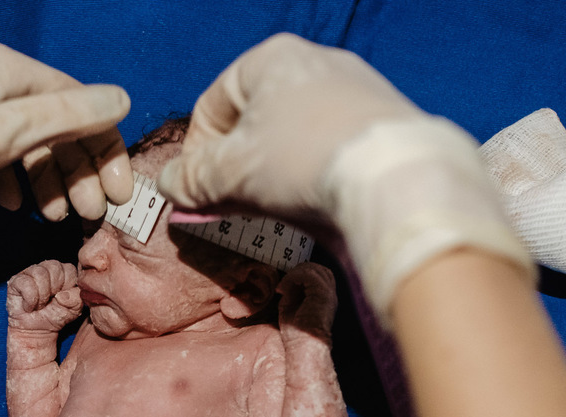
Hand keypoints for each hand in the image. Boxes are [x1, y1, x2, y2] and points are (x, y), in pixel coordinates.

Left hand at [0, 44, 133, 233]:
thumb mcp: (0, 136)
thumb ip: (63, 117)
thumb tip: (120, 99)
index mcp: (12, 73)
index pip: (83, 106)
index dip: (107, 150)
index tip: (119, 194)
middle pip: (58, 123)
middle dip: (79, 171)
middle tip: (89, 215)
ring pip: (28, 139)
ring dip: (48, 178)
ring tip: (52, 216)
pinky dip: (12, 176)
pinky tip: (11, 204)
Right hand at [7, 260, 82, 332]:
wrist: (36, 330)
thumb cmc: (55, 316)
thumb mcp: (73, 310)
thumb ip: (76, 299)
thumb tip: (63, 295)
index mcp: (63, 272)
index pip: (69, 269)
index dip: (68, 286)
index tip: (62, 299)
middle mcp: (46, 269)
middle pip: (55, 267)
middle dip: (54, 289)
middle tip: (50, 302)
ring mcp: (30, 272)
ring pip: (40, 273)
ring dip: (42, 295)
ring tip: (40, 305)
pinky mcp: (16, 281)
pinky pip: (26, 283)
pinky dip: (30, 299)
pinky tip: (29, 306)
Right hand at [157, 33, 531, 321]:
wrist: (395, 180)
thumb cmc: (303, 161)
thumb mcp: (232, 173)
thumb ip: (192, 179)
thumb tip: (170, 185)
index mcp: (272, 58)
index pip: (212, 104)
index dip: (195, 152)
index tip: (195, 191)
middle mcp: (317, 62)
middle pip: (255, 120)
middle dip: (236, 166)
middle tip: (229, 205)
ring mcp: (356, 91)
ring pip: (294, 136)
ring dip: (273, 174)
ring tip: (272, 209)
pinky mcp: (383, 124)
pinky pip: (331, 148)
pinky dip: (313, 175)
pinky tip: (314, 204)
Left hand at [277, 262, 336, 345]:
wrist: (303, 345)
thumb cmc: (296, 332)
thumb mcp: (290, 306)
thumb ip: (290, 292)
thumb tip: (285, 283)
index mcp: (323, 296)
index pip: (317, 273)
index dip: (300, 274)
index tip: (284, 286)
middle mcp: (329, 292)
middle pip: (318, 268)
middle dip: (298, 271)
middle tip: (284, 284)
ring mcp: (327, 292)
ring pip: (314, 269)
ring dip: (295, 274)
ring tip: (283, 288)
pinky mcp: (322, 294)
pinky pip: (308, 275)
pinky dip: (292, 277)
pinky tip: (283, 289)